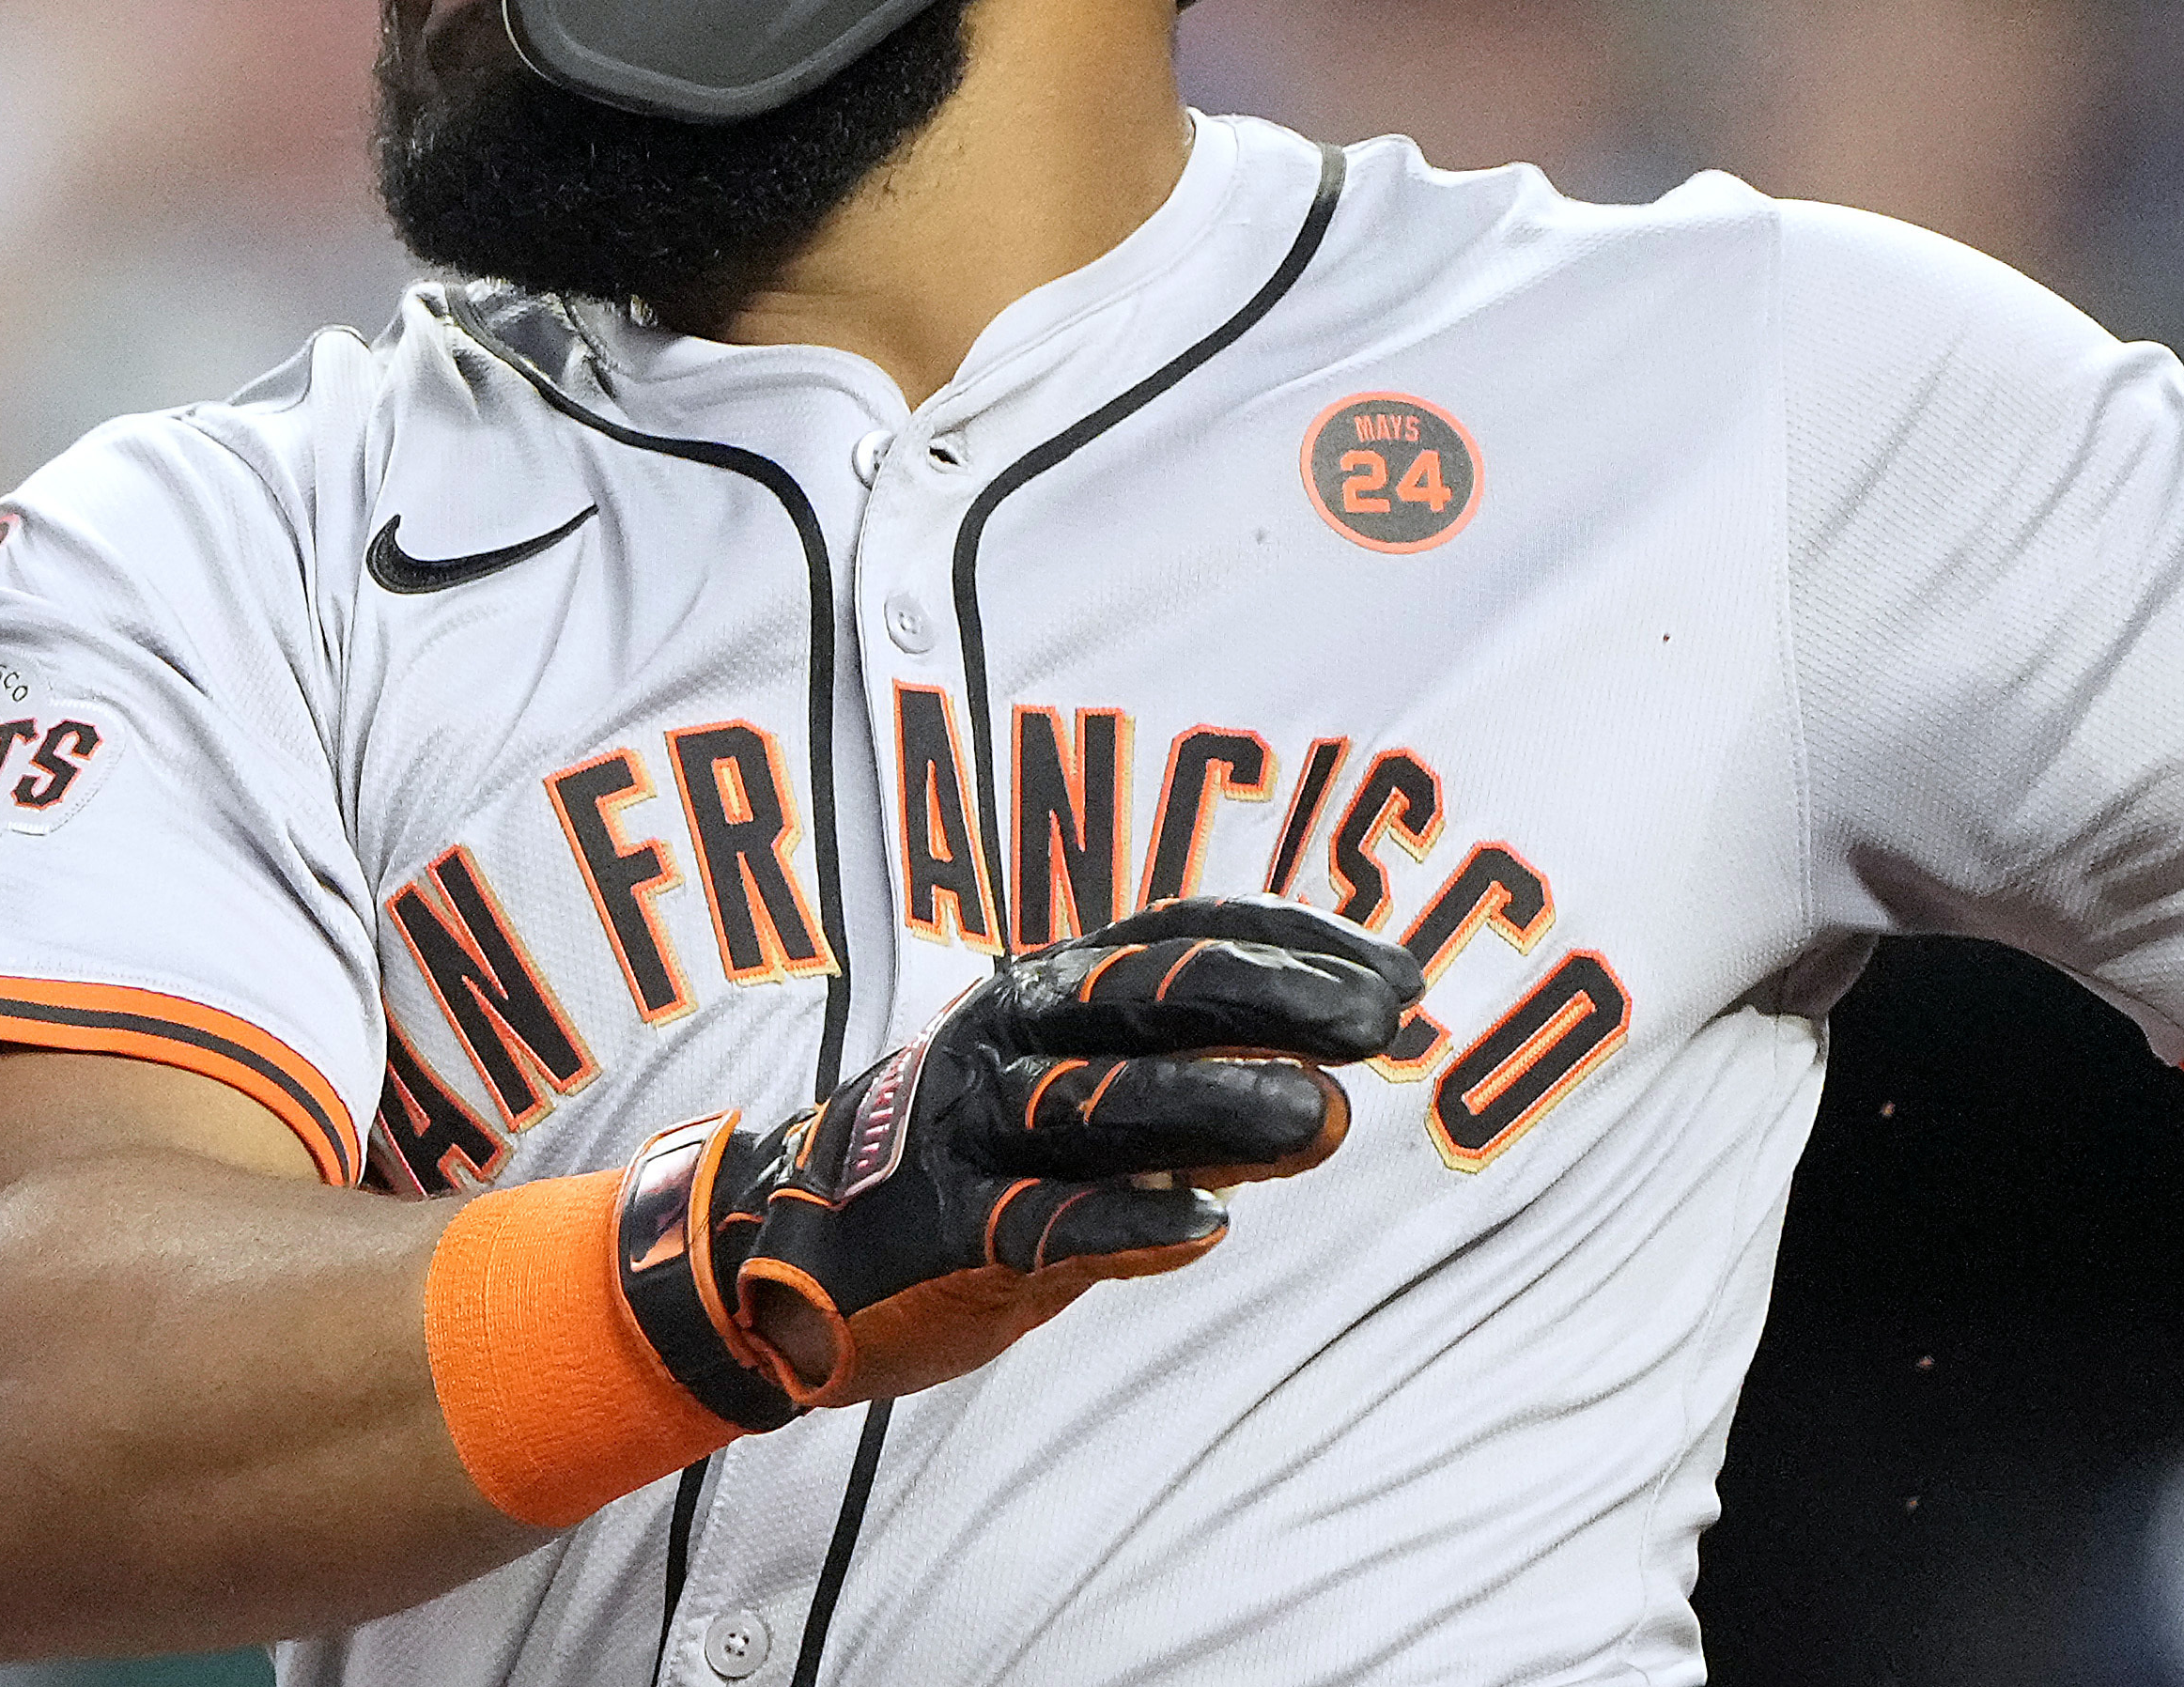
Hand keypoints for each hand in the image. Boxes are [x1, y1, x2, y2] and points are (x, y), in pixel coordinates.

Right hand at [612, 897, 1423, 1416]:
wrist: (787, 1252)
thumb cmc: (971, 1168)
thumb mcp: (1085, 1114)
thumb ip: (1200, 1099)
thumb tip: (1337, 1096)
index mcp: (1049, 986)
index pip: (1181, 931)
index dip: (1293, 942)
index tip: (1396, 973)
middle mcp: (1012, 1033)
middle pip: (1151, 996)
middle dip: (1272, 999)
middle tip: (1376, 1023)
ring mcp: (975, 1126)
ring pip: (1102, 1103)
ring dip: (1215, 1105)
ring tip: (1321, 1119)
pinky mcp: (947, 1225)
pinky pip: (1042, 1222)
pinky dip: (1123, 1222)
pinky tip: (1204, 1229)